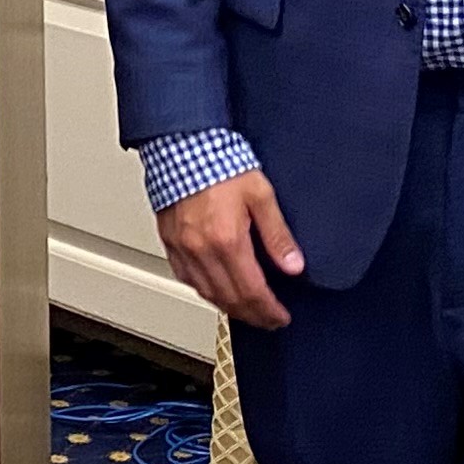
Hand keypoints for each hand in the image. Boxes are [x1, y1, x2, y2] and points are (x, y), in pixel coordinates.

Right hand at [154, 170, 306, 332]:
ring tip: (247, 310)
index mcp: (227, 240)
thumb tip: (294, 265)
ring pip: (207, 293)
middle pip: (230, 299)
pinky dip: (205, 291)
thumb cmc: (219, 163)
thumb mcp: (260, 194)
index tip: (280, 317)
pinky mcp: (170, 242)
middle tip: (269, 319)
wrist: (183, 144)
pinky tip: (216, 289)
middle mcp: (202, 250)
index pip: (252, 292)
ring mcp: (183, 249)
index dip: (269, 310)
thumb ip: (277, 234)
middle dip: (253, 315)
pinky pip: (187, 278)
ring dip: (230, 307)